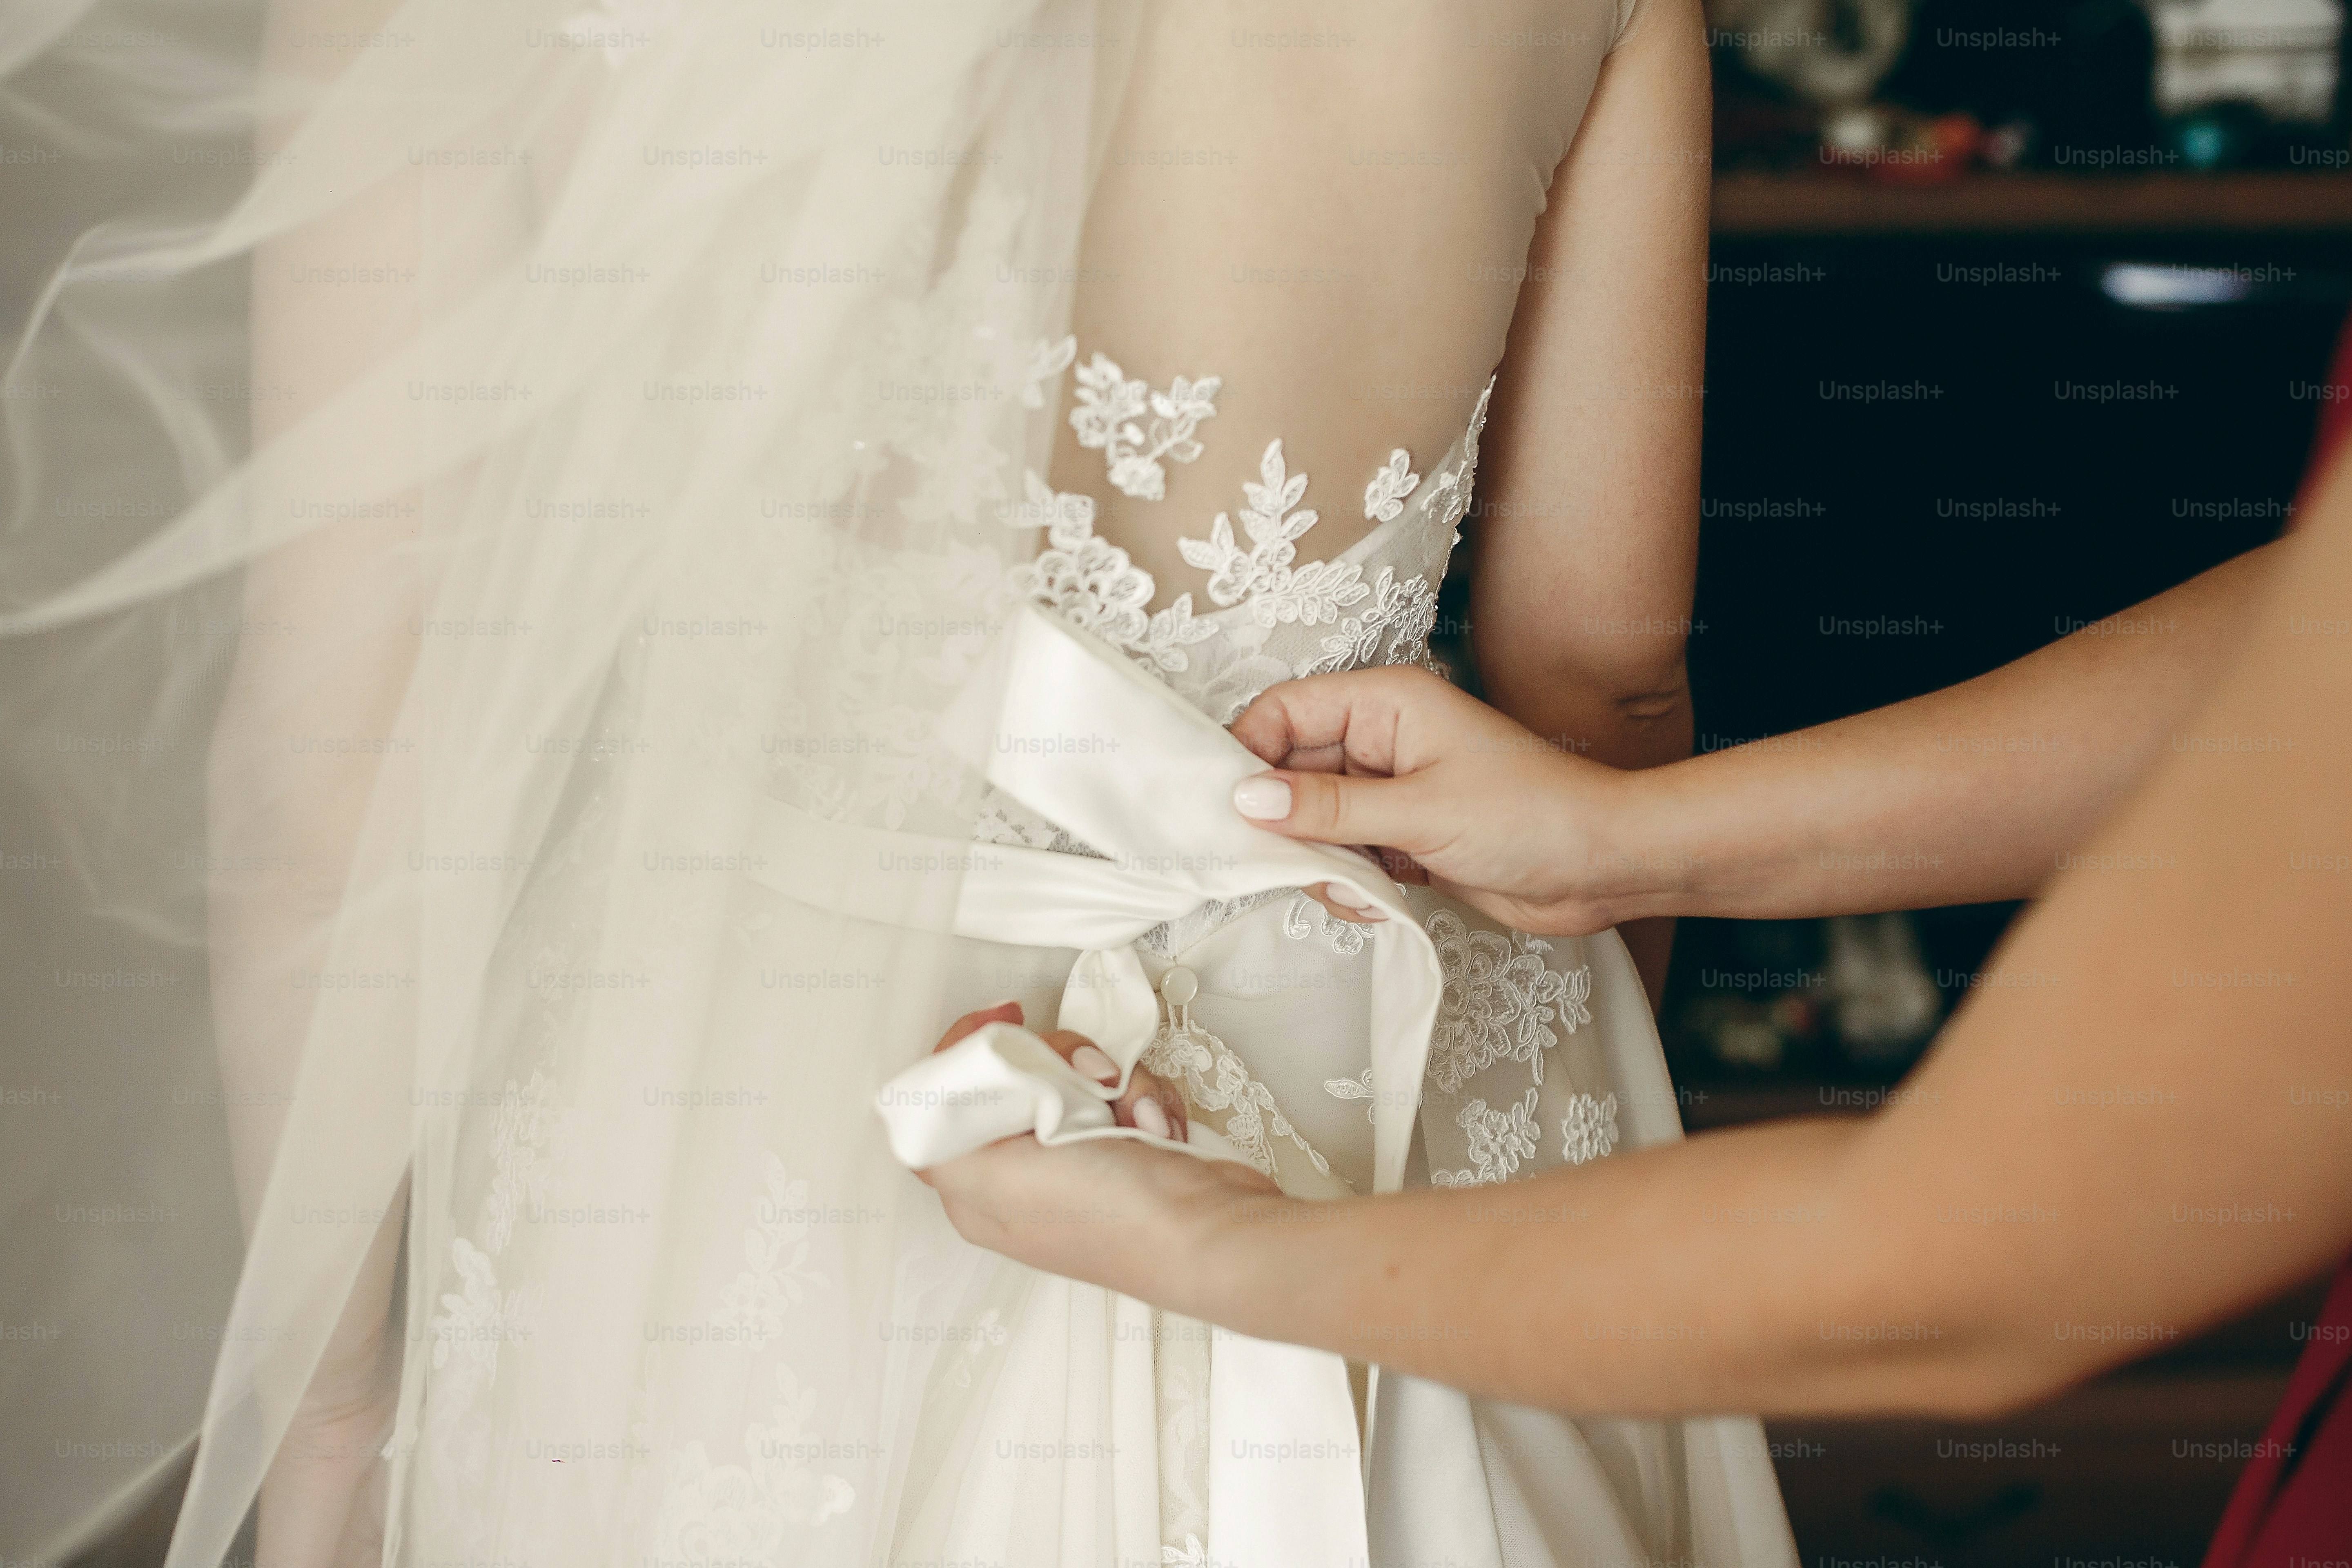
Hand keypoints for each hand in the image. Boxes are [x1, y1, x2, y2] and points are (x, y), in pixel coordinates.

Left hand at [915, 1004, 1276, 1298]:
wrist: (1213, 1234)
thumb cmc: (1113, 1219)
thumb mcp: (995, 1181)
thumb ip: (939, 1140)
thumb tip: (923, 1105)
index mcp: (977, 1186)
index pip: (947, 1094)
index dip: (971, 1047)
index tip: (1008, 1018)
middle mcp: (1022, 1173)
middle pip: (1016, 1071)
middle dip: (1061, 1061)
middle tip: (1089, 1079)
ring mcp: (1078, 1159)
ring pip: (1077, 1074)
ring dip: (1115, 1082)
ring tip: (1135, 1120)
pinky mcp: (1125, 1148)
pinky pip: (1124, 1089)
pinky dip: (1144, 1098)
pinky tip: (1158, 1130)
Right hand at [1228, 665, 1664, 936]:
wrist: (1604, 867)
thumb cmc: (1533, 816)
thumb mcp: (1419, 811)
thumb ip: (1328, 809)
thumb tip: (1247, 800)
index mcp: (1387, 703)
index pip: (1285, 711)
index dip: (1248, 754)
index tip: (1229, 809)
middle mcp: (1383, 739)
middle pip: (1291, 771)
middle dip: (1284, 823)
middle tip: (1290, 864)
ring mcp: (1392, 790)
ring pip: (1312, 822)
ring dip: (1319, 862)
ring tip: (1356, 886)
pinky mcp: (1404, 837)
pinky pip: (1344, 856)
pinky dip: (1348, 883)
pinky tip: (1377, 900)